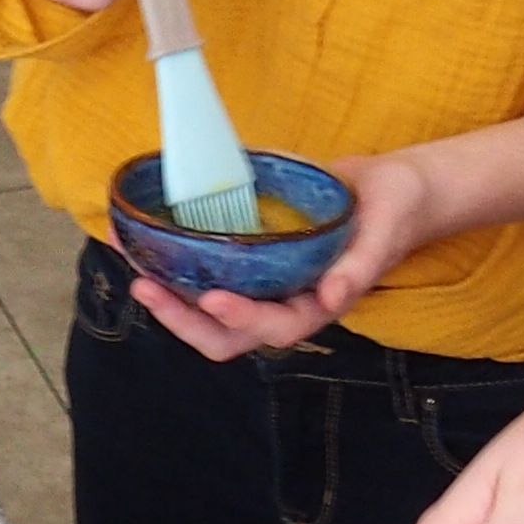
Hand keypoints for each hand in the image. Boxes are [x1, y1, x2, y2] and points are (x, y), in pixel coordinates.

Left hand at [129, 145, 434, 358]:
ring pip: (204, 307)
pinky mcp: (248, 256)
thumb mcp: (385, 231)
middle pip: (225, 333)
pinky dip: (170, 258)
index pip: (274, 327)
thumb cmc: (395, 212)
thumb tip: (333, 297)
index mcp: (316, 306)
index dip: (242, 319)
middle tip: (145, 286)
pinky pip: (205, 267)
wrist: (389, 189)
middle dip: (182, 317)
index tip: (213, 299)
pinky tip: (139, 235)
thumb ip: (361, 266)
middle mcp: (282, 302)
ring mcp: (261, 282)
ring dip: (165, 291)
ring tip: (129, 259)